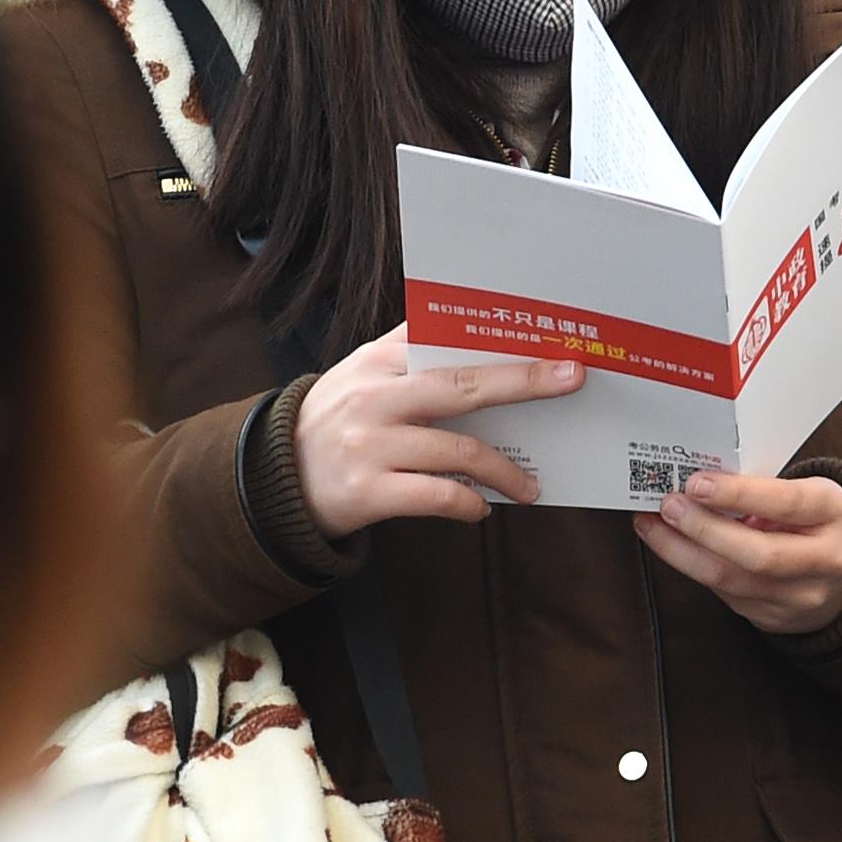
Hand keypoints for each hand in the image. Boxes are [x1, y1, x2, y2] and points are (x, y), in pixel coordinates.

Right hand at [297, 326, 584, 538]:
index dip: (500, 336)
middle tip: (571, 380)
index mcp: (378, 361)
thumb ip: (409, 352)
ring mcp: (371, 445)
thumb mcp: (362, 374)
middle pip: (463, 386)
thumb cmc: (335, 421)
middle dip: (524, 381)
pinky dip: (470, 504)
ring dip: (506, 471)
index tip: (547, 336)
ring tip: (531, 486)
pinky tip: (483, 509)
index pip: (445, 337)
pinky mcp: (367, 492)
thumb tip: (480, 333)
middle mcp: (375, 397)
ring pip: (459, 451)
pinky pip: (437, 496)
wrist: (271, 480)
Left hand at [635, 471, 841, 636]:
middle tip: (669, 506)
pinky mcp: (774, 618)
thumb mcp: (804, 493)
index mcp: (833, 514)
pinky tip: (673, 548)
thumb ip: (762, 490)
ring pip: (732, 581)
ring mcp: (800, 596)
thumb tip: (698, 486)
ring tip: (654, 526)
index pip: (787, 503)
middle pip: (758, 554)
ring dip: (683, 552)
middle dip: (704, 529)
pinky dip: (693, 567)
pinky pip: (724, 594)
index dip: (739, 494)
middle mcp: (825, 560)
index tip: (696, 484)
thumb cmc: (815, 522)